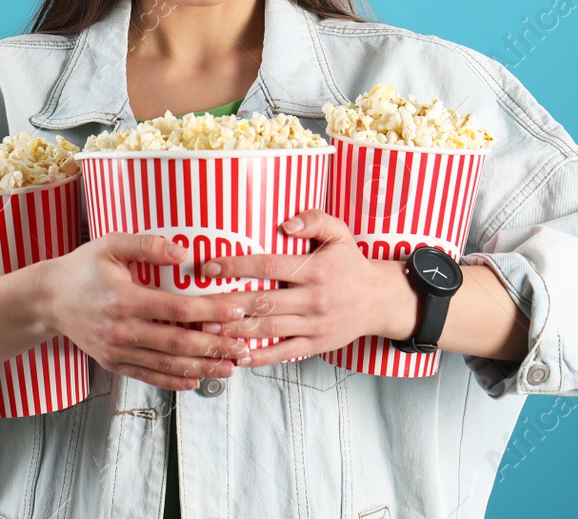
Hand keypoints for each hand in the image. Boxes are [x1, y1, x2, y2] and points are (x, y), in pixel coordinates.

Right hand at [39, 233, 250, 389]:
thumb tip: (182, 252)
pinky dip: (173, 380)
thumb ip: (146, 245)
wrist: (48, 299)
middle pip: (177, 343)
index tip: (235, 311)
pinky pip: (148, 375)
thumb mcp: (110, 244)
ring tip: (229, 368)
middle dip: (214, 346)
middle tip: (242, 347)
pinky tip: (195, 380)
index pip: (176, 308)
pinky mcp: (113, 362)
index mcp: (124, 299)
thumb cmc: (83, 267)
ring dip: (201, 368)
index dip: (209, 311)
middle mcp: (121, 330)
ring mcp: (117, 350)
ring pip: (166, 364)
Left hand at [201, 209, 406, 366]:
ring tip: (208, 331)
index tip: (210, 267)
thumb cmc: (351, 263)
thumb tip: (285, 224)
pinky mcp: (316, 345)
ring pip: (270, 330)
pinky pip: (284, 353)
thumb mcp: (339, 233)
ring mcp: (315, 324)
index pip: (269, 266)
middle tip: (198, 305)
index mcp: (315, 269)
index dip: (238, 266)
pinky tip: (238, 356)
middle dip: (228, 304)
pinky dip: (260, 357)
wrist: (379, 300)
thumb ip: (314, 220)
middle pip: (264, 301)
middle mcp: (314, 298)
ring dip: (237, 332)